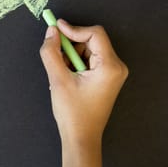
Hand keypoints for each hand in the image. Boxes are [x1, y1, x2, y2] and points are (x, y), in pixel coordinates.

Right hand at [39, 19, 127, 147]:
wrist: (81, 138)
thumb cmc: (73, 113)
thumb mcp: (57, 80)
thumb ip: (51, 53)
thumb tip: (51, 32)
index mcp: (110, 66)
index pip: (94, 34)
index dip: (73, 29)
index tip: (55, 28)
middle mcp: (116, 67)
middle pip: (92, 40)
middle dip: (71, 46)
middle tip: (56, 57)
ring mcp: (112, 73)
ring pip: (89, 50)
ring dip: (71, 56)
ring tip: (61, 74)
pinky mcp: (106, 78)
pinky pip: (89, 60)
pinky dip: (75, 64)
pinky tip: (67, 78)